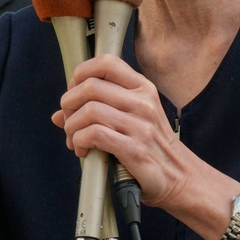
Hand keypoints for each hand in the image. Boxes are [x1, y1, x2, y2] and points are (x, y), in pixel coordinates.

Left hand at [51, 54, 188, 207]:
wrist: (180, 178)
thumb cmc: (152, 146)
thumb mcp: (132, 118)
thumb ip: (98, 108)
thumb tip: (59, 115)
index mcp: (142, 88)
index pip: (106, 62)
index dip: (81, 73)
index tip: (74, 91)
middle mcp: (143, 102)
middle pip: (90, 86)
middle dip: (69, 104)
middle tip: (69, 121)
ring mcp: (140, 125)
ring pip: (89, 110)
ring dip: (72, 126)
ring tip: (74, 138)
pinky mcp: (135, 150)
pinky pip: (94, 134)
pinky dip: (79, 141)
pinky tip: (82, 149)